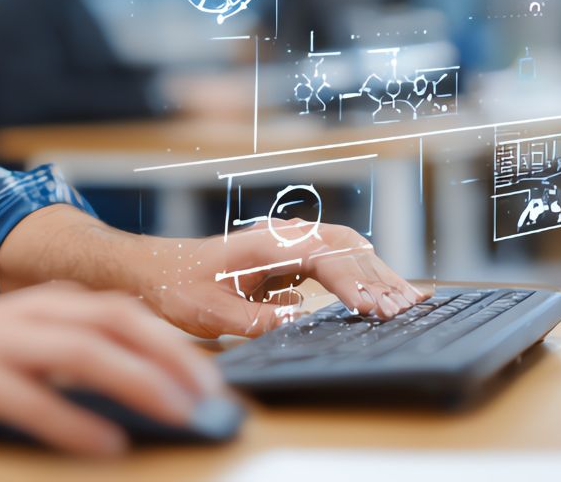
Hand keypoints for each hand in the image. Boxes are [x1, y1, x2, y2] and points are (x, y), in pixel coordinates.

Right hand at [0, 282, 224, 455]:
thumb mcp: (12, 343)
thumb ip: (63, 354)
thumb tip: (131, 386)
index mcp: (45, 305)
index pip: (127, 312)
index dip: (175, 342)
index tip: (214, 379)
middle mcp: (30, 315)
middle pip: (118, 323)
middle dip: (173, 357)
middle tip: (212, 397)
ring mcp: (1, 342)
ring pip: (85, 353)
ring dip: (139, 381)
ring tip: (179, 413)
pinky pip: (33, 399)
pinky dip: (74, 421)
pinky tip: (106, 445)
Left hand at [125, 220, 430, 338]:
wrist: (153, 269)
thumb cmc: (178, 286)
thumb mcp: (212, 312)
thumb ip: (258, 320)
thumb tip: (301, 323)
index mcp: (266, 243)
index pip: (325, 256)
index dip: (352, 284)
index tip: (372, 309)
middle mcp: (282, 236)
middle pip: (346, 247)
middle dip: (378, 277)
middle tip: (405, 310)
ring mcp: (288, 243)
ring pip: (346, 251)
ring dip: (375, 276)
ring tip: (407, 303)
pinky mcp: (288, 257)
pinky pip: (334, 260)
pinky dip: (360, 277)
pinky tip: (378, 297)